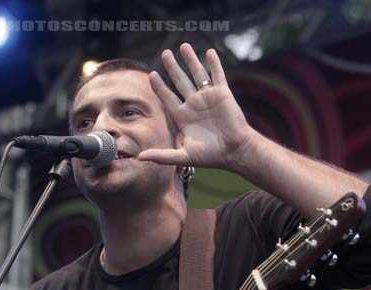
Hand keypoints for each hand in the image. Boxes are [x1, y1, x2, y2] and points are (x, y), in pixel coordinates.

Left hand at [138, 42, 253, 169]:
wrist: (234, 151)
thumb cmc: (211, 156)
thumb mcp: (183, 156)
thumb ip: (162, 155)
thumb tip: (140, 158)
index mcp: (184, 117)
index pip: (168, 98)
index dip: (160, 87)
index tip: (151, 75)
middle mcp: (194, 105)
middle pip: (180, 82)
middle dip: (172, 67)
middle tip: (165, 53)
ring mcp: (208, 98)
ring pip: (197, 74)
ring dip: (191, 60)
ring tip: (183, 46)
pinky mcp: (223, 94)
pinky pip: (217, 75)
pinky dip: (214, 63)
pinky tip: (209, 52)